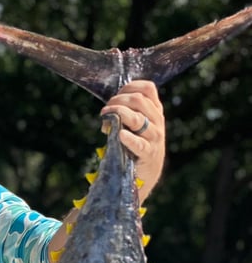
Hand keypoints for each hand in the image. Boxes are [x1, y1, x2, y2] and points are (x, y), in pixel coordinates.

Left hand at [101, 80, 164, 200]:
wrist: (144, 176)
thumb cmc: (133, 148)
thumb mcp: (133, 128)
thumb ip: (124, 116)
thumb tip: (107, 111)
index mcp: (155, 111)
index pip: (147, 88)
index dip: (129, 87)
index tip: (115, 96)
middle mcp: (157, 121)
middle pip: (139, 100)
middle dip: (118, 101)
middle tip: (105, 111)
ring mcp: (155, 137)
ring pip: (137, 118)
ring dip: (118, 114)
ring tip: (105, 119)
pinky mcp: (149, 153)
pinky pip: (139, 144)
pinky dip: (129, 138)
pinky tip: (120, 135)